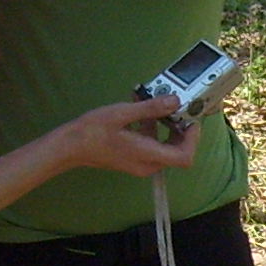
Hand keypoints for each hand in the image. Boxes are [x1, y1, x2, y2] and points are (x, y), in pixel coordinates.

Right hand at [60, 94, 202, 176]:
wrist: (72, 146)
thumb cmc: (93, 131)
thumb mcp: (123, 113)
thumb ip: (151, 108)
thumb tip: (174, 101)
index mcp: (147, 155)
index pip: (184, 157)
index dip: (193, 139)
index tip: (190, 120)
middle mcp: (147, 164)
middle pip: (178, 152)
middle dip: (181, 129)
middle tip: (176, 109)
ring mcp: (141, 164)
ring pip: (166, 148)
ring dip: (166, 127)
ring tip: (157, 105)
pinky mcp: (135, 159)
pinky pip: (153, 146)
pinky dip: (154, 129)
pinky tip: (142, 111)